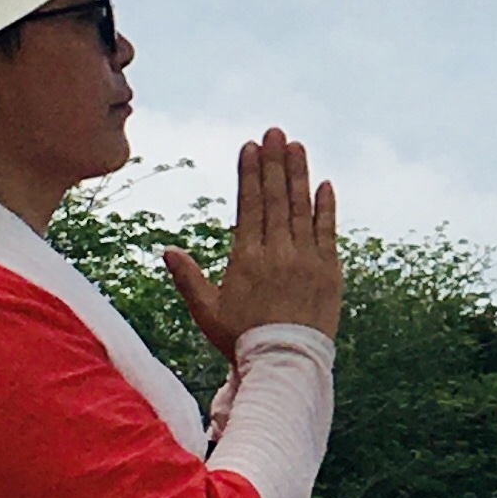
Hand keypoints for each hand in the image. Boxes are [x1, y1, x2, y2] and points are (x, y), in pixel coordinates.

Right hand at [168, 130, 342, 348]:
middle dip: (274, 162)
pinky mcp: (330, 272)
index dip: (250, 173)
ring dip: (299, 174)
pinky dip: (326, 208)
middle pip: (276, 198)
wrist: (285, 366)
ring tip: (296, 146)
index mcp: (246, 258)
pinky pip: (329, 232)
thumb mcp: (207, 311)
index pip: (249, 205)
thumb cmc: (241, 340)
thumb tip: (166, 250)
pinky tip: (324, 184)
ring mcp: (306, 260)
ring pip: (302, 208)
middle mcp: (277, 253)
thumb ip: (188, 278)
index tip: (250, 146)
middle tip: (274, 131)